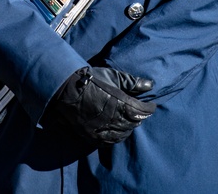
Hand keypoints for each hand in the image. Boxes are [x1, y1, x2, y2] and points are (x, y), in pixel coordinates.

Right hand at [41, 66, 155, 145]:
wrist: (66, 88)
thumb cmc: (91, 79)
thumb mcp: (113, 76)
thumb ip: (133, 82)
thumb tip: (150, 85)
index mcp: (120, 103)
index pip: (142, 111)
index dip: (149, 108)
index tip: (151, 106)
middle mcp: (113, 119)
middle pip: (134, 123)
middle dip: (140, 117)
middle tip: (140, 112)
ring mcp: (101, 129)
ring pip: (123, 134)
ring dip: (129, 127)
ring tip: (130, 121)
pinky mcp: (91, 135)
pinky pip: (109, 141)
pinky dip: (117, 137)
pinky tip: (118, 131)